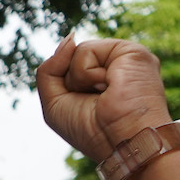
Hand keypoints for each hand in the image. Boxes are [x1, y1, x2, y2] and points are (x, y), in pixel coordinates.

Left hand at [36, 36, 172, 164]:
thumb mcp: (54, 103)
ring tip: (102, 93)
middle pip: (68, 59)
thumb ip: (49, 70)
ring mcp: (122, 58)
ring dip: (78, 79)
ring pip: (75, 52)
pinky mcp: (130, 51)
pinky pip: (85, 50)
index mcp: (100, 81)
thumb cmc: (91, 131)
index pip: (66, 69)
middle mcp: (113, 67)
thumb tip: (71, 37)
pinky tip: (107, 85)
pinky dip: (86, 74)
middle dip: (69, 83)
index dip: (64, 88)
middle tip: (93, 102)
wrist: (121, 141)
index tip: (84, 111)